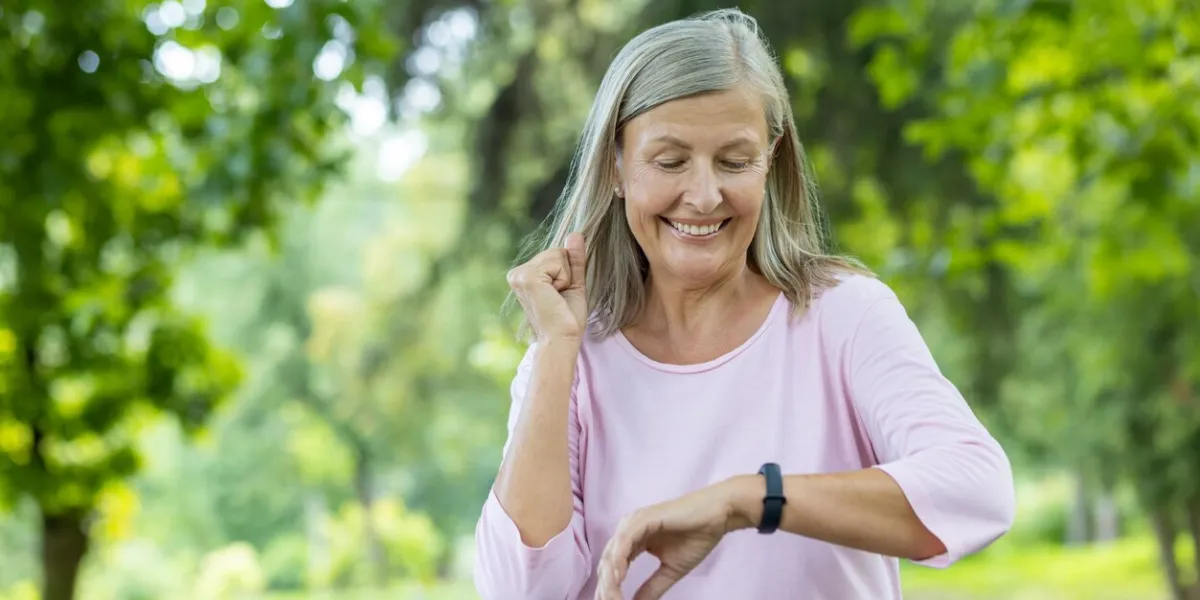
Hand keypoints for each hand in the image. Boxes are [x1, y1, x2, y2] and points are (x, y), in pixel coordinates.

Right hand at [506, 232, 588, 340]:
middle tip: (558, 297)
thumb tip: (575, 234)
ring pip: (558, 254)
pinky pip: (558, 260)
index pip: (555, 254)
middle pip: (556, 251)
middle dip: (566, 273)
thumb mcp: (573, 283)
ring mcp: (519, 274)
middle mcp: (516, 273)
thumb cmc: (567, 318)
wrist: (563, 339)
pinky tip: (554, 295)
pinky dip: (563, 278)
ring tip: (556, 298)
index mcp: (523, 275)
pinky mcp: (527, 277)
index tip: (559, 295)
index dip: (566, 273)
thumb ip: (573, 259)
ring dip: (565, 277)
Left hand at [594, 483, 740, 599]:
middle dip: (606, 587)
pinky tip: (618, 577)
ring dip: (610, 578)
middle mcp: (629, 530)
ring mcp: (634, 522)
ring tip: (611, 597)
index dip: (609, 589)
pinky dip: (618, 559)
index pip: (613, 567)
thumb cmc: (696, 537)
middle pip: (607, 562)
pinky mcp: (643, 518)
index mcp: (633, 540)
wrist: (717, 516)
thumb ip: (652, 587)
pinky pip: (624, 541)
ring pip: (612, 553)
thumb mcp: (670, 570)